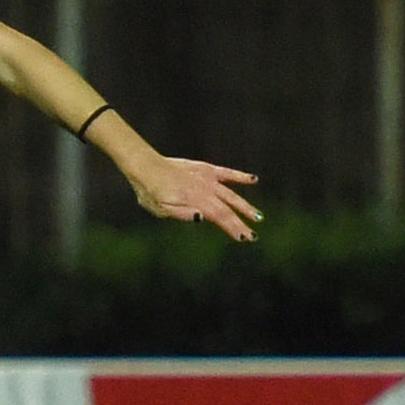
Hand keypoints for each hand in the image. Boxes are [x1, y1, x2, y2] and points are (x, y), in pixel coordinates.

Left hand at [127, 156, 261, 240]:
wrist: (145, 166)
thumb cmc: (150, 191)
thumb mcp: (161, 209)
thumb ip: (183, 213)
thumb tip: (203, 218)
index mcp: (195, 201)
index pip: (219, 217)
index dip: (233, 228)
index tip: (245, 238)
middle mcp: (204, 189)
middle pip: (227, 208)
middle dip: (242, 223)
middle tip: (254, 236)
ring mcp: (206, 178)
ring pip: (230, 194)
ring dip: (245, 205)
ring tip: (258, 216)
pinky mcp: (205, 169)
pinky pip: (226, 173)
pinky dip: (239, 176)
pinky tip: (253, 180)